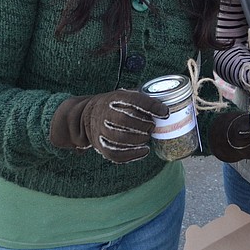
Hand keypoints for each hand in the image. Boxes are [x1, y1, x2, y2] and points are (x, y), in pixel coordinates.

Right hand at [50, 90, 168, 163]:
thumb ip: (139, 98)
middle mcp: (104, 114)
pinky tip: (144, 151)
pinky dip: (131, 155)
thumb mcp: (122, 95)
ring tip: (147, 138)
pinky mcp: (99, 145)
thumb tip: (164, 104)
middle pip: (124, 120)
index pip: (133, 100)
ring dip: (138, 139)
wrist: (85, 116)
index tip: (164, 112)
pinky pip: (114, 153)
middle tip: (153, 127)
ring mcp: (100, 130)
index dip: (151, 106)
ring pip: (119, 138)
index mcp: (113, 98)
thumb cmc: (112, 105)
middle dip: (143, 125)